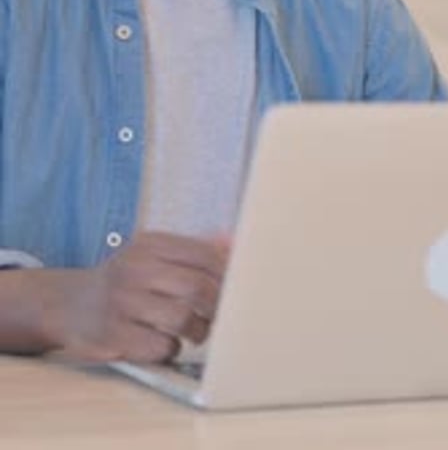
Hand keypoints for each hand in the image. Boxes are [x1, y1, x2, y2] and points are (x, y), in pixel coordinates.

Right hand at [40, 231, 229, 363]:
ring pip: (182, 318)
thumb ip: (193, 249)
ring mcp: (122, 302)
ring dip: (198, 331)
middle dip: (217, 307)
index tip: (235, 290)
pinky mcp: (113, 334)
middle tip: (217, 316)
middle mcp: (134, 268)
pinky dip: (171, 349)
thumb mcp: (153, 253)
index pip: (204, 254)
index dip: (227, 274)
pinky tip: (164, 343)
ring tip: (195, 332)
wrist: (69, 304)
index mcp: (150, 244)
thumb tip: (234, 242)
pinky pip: (160, 346)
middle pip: (198, 287)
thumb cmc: (125, 280)